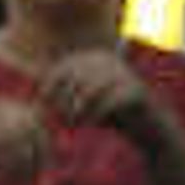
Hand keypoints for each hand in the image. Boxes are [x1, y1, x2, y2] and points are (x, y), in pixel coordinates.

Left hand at [30, 43, 148, 137]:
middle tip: (61, 120)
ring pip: (91, 89)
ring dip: (78, 109)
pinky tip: (91, 124)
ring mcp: (124, 74)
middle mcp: (110, 60)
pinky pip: (110, 101)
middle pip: (76, 77)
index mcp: (95, 57)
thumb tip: (36, 95)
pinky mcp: (137, 91)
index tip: (44, 106)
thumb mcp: (82, 102)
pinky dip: (97, 114)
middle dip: (64, 100)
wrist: (148, 126)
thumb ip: (62, 95)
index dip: (50, 86)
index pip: (64, 67)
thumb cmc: (110, 114)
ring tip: (74, 123)